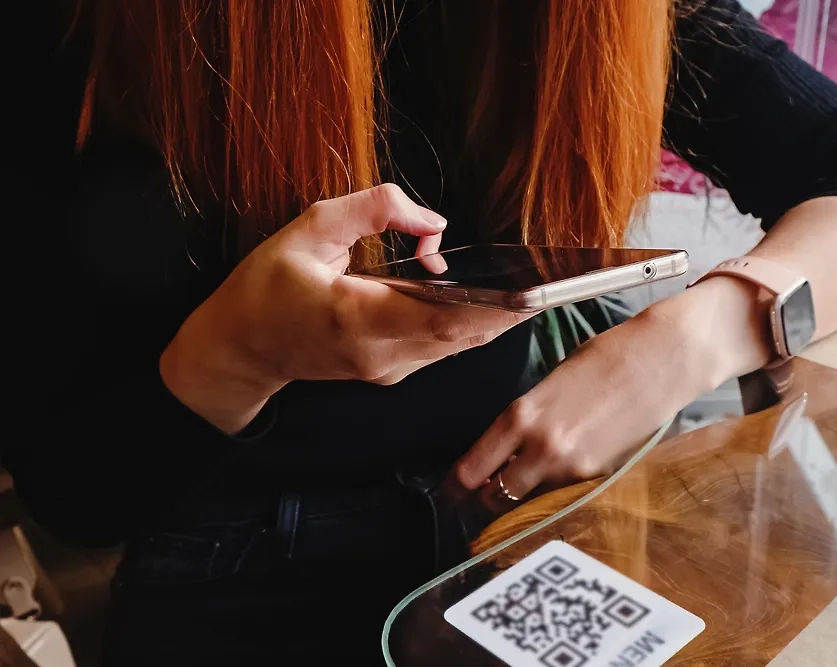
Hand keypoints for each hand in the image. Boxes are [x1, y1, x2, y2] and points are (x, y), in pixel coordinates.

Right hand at [161, 184, 526, 432]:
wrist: (242, 348)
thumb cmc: (266, 288)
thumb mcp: (308, 230)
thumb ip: (371, 211)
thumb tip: (432, 221)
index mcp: (356, 319)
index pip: (441, 318)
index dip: (493, 309)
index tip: (533, 293)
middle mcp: (379, 354)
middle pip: (462, 336)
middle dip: (509, 311)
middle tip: (551, 284)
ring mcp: (387, 369)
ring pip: (458, 345)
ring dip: (493, 317)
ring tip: (530, 288)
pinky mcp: (391, 370)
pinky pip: (442, 347)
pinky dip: (468, 323)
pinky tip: (486, 299)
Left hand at [446, 276, 769, 512]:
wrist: (662, 359)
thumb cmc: (607, 357)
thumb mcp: (552, 382)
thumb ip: (528, 416)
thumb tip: (509, 441)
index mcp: (521, 414)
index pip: (472, 469)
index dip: (456, 486)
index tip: (451, 490)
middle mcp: (541, 446)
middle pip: (494, 497)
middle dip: (483, 501)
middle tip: (480, 499)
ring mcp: (572, 466)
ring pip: (530, 499)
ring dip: (521, 498)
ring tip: (521, 487)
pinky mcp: (600, 474)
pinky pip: (564, 493)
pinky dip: (556, 491)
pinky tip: (560, 476)